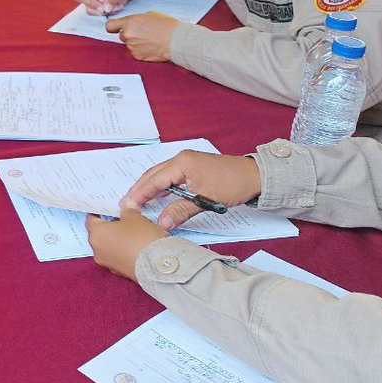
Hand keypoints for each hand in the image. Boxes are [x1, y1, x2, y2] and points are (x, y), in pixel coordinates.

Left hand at [86, 210, 167, 281]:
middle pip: (100, 234)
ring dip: (117, 239)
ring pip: (108, 246)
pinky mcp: (119, 272)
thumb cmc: (142, 239)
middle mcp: (97, 250)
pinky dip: (123, 251)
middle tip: (122, 218)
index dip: (99, 212)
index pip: (91, 219)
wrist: (158, 265)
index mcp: (96, 234)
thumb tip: (126, 206)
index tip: (106, 209)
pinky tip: (135, 245)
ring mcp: (107, 263)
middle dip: (110, 226)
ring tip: (132, 232)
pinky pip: (117, 257)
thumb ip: (127, 210)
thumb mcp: (134, 216)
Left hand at [105, 11, 179, 61]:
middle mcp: (128, 35)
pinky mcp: (137, 56)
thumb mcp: (149, 15)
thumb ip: (136, 20)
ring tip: (151, 39)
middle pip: (122, 35)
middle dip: (130, 34)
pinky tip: (152, 46)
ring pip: (130, 44)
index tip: (115, 28)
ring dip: (137, 42)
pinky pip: (136, 52)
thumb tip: (132, 23)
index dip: (112, 27)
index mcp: (129, 22)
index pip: (110, 25)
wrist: (176, 40)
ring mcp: (132, 47)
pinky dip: (142, 50)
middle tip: (143, 33)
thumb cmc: (167, 26)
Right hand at [121, 150, 261, 228]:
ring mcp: (187, 161)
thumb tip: (161, 224)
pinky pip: (169, 176)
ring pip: (160, 175)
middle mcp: (181, 159)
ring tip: (137, 202)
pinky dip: (160, 186)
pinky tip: (157, 195)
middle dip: (138, 189)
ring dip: (148, 187)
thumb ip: (181, 211)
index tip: (127, 206)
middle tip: (126, 205)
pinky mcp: (192, 167)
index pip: (154, 180)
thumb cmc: (233, 184)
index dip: (139, 194)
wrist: (255, 175)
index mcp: (182, 163)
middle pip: (152, 175)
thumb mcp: (206, 200)